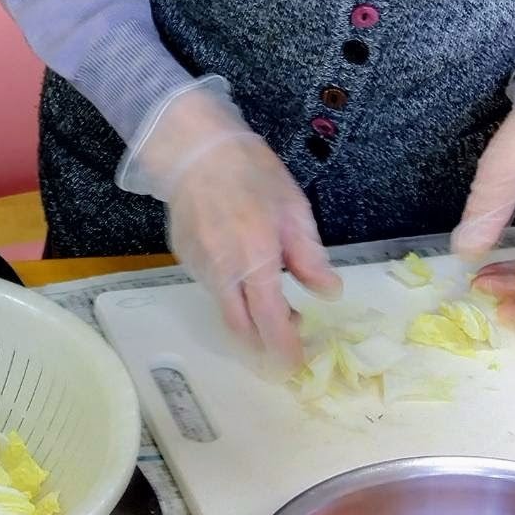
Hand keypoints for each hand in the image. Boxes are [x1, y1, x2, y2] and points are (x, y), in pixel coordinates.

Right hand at [117, 80, 340, 368]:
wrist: (194, 150)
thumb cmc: (251, 172)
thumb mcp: (294, 209)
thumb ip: (310, 257)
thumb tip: (328, 293)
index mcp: (256, 258)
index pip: (271, 320)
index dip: (284, 348)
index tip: (296, 365)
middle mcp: (224, 271)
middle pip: (241, 328)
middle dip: (264, 344)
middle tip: (288, 341)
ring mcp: (199, 267)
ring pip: (225, 309)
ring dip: (249, 319)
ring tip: (275, 303)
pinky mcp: (185, 259)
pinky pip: (212, 287)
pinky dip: (232, 294)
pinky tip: (245, 274)